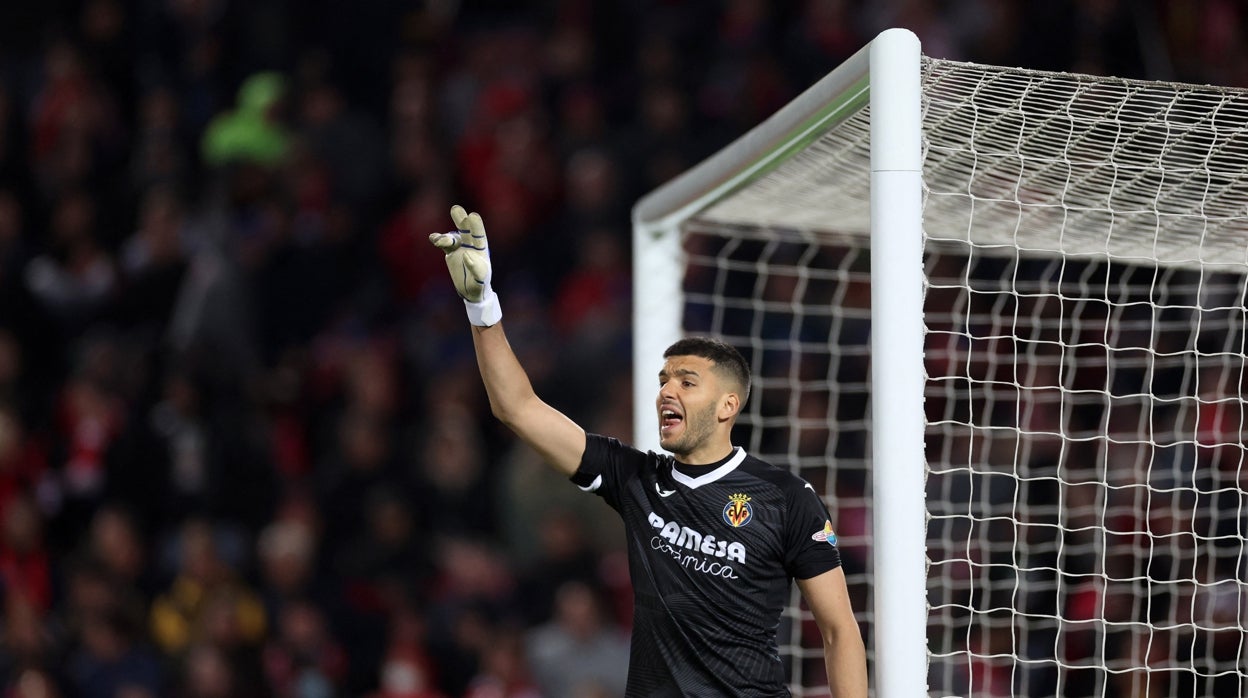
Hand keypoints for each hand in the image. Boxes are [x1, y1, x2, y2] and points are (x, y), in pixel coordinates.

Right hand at [429, 205, 501, 325]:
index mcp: (481, 249)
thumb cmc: (480, 284)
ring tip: (439, 241)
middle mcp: (471, 245)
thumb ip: (475, 267)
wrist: (471, 290)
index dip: (476, 226)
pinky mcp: (451, 252)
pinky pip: (444, 244)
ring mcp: (460, 247)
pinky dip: (438, 240)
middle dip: (461, 219)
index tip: (472, 215)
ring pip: (453, 236)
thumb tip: (467, 254)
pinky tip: (433, 238)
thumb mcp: (480, 278)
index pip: (479, 235)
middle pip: (466, 230)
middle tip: (456, 208)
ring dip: (446, 236)